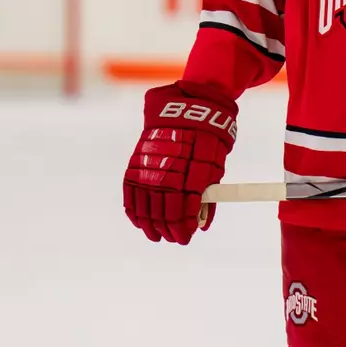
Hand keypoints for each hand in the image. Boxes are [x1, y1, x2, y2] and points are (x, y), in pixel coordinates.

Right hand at [123, 81, 236, 244]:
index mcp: (190, 175)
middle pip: (164, 213)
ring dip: (151, 225)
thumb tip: (201, 223)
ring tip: (156, 236)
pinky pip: (131, 193)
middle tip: (174, 239)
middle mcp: (167, 174)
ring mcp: (149, 169)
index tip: (186, 237)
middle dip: (169, 230)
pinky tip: (140, 221)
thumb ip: (206, 196)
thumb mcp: (214, 167)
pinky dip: (135, 210)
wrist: (186, 108)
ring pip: (146, 207)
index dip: (184, 228)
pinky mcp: (137, 164)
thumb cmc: (206, 140)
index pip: (183, 212)